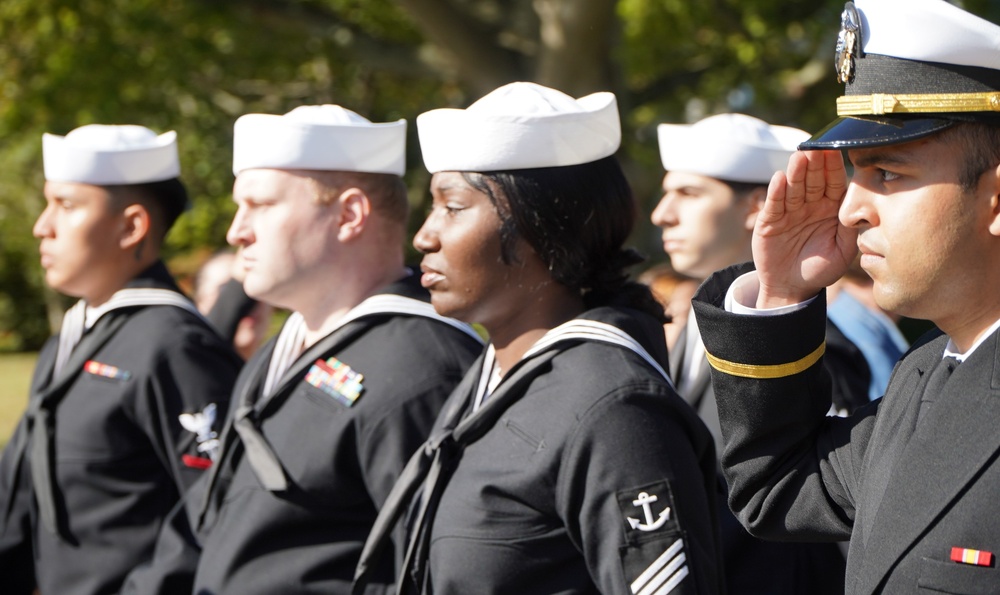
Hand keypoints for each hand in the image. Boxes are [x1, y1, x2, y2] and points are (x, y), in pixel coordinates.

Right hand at [752, 150, 857, 307]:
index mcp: (831, 208)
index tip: (836, 151)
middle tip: (816, 148)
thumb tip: (858, 206)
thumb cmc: (822, 268)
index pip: (834, 183)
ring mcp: (788, 211)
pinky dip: (776, 192)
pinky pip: (774, 204)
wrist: (792, 288)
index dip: (834, 168)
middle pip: (813, 180)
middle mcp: (810, 205)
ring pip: (793, 188)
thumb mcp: (843, 251)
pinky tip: (779, 178)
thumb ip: (850, 229)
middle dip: (815, 164)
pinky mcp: (769, 221)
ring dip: (796, 172)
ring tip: (799, 157)